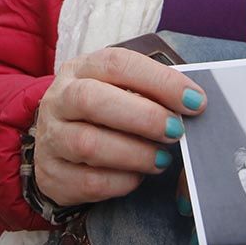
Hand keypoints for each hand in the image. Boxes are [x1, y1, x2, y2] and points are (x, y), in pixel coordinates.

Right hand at [33, 47, 205, 207]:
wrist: (56, 148)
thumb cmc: (101, 114)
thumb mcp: (118, 90)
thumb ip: (150, 93)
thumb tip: (193, 104)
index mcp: (80, 70)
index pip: (116, 63)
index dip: (159, 80)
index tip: (194, 100)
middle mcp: (59, 99)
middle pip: (92, 100)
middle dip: (143, 116)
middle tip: (176, 131)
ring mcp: (51, 138)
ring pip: (88, 144)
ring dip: (135, 153)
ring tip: (161, 159)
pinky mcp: (52, 174)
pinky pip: (89, 181)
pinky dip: (121, 181)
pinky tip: (137, 177)